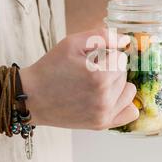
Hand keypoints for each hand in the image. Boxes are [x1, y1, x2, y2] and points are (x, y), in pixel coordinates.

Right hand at [20, 30, 138, 129]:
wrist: (31, 97)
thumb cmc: (50, 68)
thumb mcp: (72, 43)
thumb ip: (102, 37)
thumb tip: (125, 40)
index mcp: (100, 77)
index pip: (121, 58)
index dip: (106, 54)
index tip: (91, 59)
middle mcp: (104, 98)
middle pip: (124, 74)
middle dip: (110, 69)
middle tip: (89, 71)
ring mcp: (104, 114)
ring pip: (128, 90)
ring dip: (117, 84)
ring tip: (97, 84)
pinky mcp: (101, 124)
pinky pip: (130, 112)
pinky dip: (123, 102)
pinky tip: (109, 97)